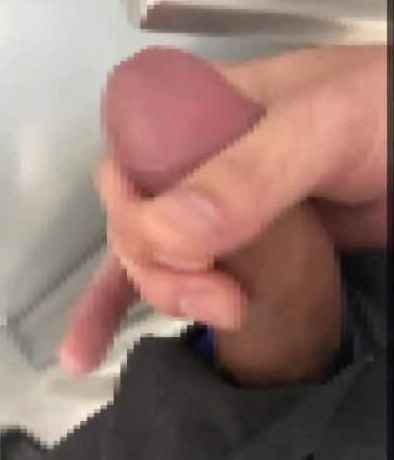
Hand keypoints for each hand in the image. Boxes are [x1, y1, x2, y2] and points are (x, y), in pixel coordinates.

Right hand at [61, 45, 386, 373]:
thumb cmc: (388, 112)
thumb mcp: (321, 127)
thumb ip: (250, 172)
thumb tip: (168, 230)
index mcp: (200, 115)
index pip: (130, 162)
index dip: (132, 213)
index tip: (169, 254)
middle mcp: (202, 166)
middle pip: (140, 221)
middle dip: (158, 269)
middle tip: (218, 301)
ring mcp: (226, 215)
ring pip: (156, 257)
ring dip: (151, 297)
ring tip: (198, 321)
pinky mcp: (251, 257)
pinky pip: (183, 280)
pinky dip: (135, 312)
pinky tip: (95, 347)